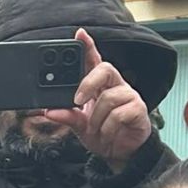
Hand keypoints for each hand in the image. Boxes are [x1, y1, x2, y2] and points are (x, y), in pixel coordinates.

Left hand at [41, 30, 151, 171]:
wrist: (119, 154)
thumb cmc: (101, 133)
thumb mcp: (79, 126)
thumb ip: (67, 116)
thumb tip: (49, 111)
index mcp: (100, 85)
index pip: (94, 61)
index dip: (88, 46)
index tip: (79, 34)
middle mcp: (115, 86)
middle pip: (105, 69)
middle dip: (88, 83)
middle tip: (77, 100)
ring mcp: (129, 96)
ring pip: (109, 97)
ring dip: (97, 118)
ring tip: (96, 129)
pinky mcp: (138, 109)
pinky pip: (119, 114)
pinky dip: (108, 127)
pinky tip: (108, 133)